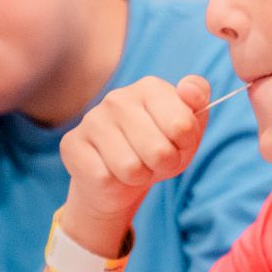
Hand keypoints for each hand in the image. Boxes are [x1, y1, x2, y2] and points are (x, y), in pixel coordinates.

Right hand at [56, 75, 211, 256]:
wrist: (121, 180)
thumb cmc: (160, 149)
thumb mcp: (189, 130)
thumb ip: (199, 100)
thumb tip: (189, 89)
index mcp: (150, 87)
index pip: (183, 126)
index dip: (184, 146)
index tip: (176, 142)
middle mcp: (118, 98)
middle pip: (159, 151)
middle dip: (162, 165)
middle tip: (153, 161)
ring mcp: (91, 119)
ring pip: (130, 168)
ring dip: (138, 177)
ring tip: (134, 167)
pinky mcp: (72, 144)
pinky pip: (104, 178)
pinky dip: (114, 184)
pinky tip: (110, 172)